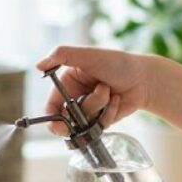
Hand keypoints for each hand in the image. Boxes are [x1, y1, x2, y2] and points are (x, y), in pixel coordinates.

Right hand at [35, 46, 155, 135]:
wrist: (144, 78)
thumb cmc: (117, 63)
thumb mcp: (88, 55)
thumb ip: (61, 55)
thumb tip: (38, 65)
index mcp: (67, 83)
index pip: (51, 107)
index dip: (52, 118)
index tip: (59, 124)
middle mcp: (75, 98)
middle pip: (66, 120)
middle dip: (79, 113)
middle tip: (84, 114)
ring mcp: (89, 111)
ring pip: (84, 123)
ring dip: (98, 106)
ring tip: (109, 90)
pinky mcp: (102, 120)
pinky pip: (99, 126)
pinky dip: (109, 113)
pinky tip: (117, 99)